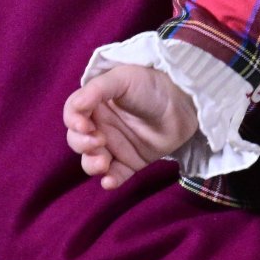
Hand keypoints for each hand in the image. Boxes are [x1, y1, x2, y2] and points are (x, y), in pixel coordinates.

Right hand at [63, 64, 197, 187]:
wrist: (186, 99)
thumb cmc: (153, 83)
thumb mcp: (123, 78)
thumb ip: (97, 90)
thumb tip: (76, 107)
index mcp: (97, 102)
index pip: (73, 114)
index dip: (73, 122)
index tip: (85, 125)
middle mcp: (103, 124)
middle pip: (78, 140)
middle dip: (82, 144)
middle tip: (99, 141)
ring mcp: (116, 144)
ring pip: (91, 161)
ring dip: (92, 164)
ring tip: (104, 163)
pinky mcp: (131, 161)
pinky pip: (115, 175)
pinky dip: (110, 181)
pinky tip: (110, 181)